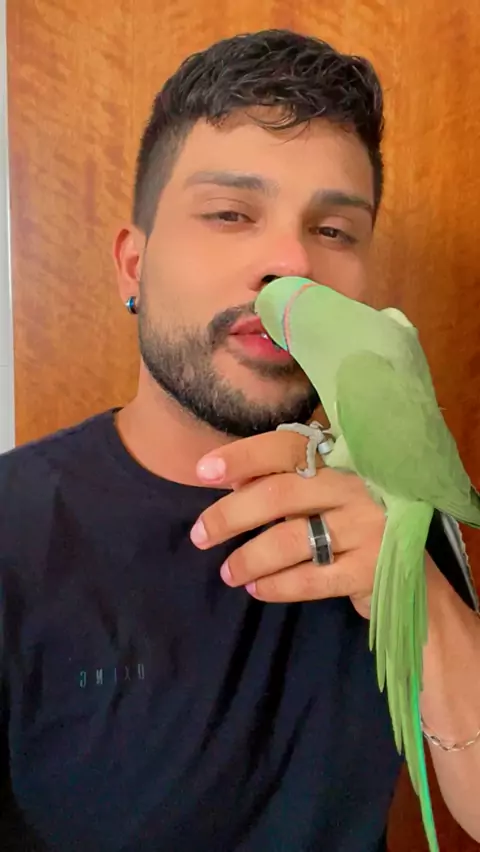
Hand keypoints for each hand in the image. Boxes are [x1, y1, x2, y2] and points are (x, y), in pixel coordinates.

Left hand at [189, 430, 385, 618]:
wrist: (415, 570)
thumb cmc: (353, 519)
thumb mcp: (325, 490)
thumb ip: (285, 480)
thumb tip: (230, 482)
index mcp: (340, 458)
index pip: (286, 446)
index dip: (243, 456)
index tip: (203, 471)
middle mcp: (355, 486)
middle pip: (280, 494)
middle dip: (231, 515)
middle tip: (200, 535)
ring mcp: (367, 527)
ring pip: (290, 540)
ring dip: (249, 558)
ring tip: (227, 572)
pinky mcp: (372, 570)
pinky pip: (311, 580)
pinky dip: (276, 586)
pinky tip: (256, 588)